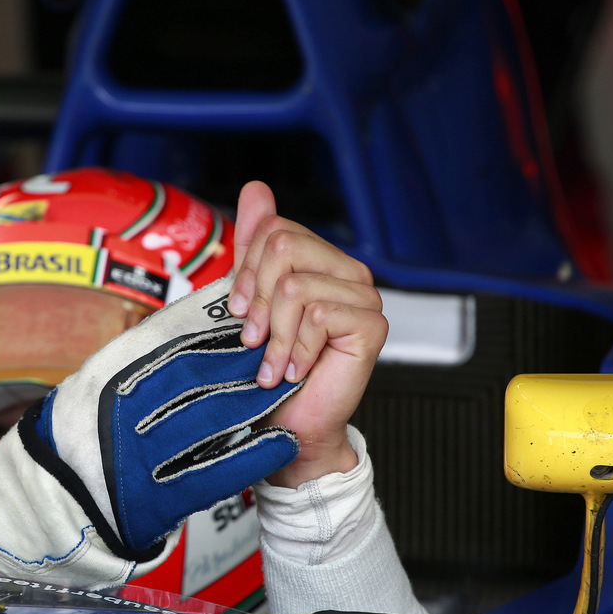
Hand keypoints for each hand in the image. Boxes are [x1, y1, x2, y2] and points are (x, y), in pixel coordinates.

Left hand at [229, 181, 385, 486]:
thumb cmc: (270, 369)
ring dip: (274, 336)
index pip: (272, 230)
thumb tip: (256, 189)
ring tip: (274, 364)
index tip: (239, 312)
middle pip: (283, 248)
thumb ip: (255, 246)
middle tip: (254, 340)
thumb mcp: (250, 302)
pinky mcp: (372, 325)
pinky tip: (296, 370)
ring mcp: (363, 296)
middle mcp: (346, 272)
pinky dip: (296, 350)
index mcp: (319, 260)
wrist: (289, 424)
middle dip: (257, 300)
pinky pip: (317, 315)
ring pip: (295, 287)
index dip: (245, 272)